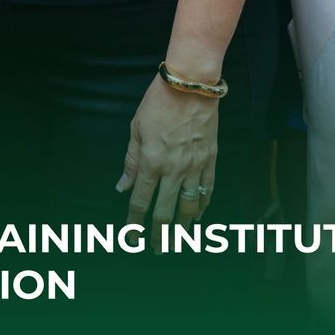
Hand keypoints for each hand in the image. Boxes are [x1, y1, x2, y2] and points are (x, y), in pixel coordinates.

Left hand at [118, 77, 218, 230]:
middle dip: (159, 235)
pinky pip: (207, 190)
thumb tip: (123, 186)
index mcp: (151, 162)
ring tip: (178, 240)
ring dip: (183, 228)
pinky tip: (198, 216)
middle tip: (156, 249)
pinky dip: (203, 206)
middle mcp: (173, 170)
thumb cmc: (158, 103)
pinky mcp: (211, 160)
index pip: (141, 202)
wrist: (190, 85)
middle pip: (165, 212)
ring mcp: (194, 167)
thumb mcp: (136, 129)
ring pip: (189, 207)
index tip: (131, 237)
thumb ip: (131, 161)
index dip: (134, 223)